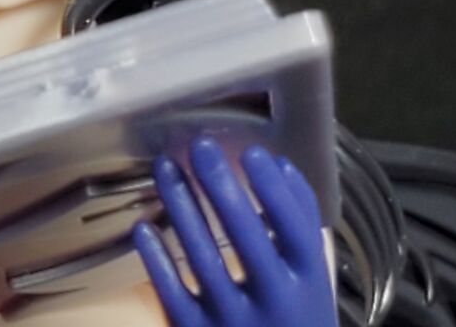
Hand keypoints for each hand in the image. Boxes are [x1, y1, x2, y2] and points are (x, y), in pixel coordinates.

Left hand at [134, 137, 334, 326]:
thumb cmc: (294, 319)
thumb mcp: (311, 279)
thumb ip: (300, 226)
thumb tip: (282, 166)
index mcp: (310, 284)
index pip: (296, 229)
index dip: (274, 190)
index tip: (251, 151)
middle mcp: (276, 302)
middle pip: (247, 237)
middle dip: (221, 186)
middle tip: (200, 145)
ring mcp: (235, 322)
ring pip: (203, 257)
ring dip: (182, 207)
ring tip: (165, 168)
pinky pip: (173, 294)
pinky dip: (157, 259)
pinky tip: (144, 227)